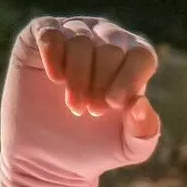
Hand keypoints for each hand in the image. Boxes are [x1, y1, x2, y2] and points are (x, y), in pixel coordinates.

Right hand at [0, 15, 162, 185]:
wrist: (48, 154)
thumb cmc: (94, 146)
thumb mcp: (129, 148)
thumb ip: (144, 130)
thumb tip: (141, 103)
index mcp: (133, 60)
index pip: (141, 55)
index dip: (129, 78)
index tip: (113, 104)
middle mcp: (105, 39)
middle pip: (112, 49)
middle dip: (101, 83)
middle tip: (92, 111)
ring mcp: (73, 33)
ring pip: (81, 41)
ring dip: (78, 78)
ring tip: (74, 106)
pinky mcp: (41, 36)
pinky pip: (51, 32)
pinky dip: (54, 55)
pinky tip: (56, 79)